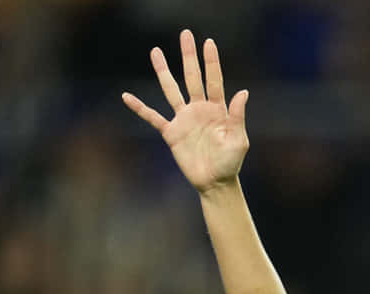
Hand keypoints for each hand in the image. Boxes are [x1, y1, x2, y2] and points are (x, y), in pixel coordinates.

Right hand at [123, 30, 248, 193]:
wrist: (214, 183)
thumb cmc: (230, 163)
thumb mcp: (238, 140)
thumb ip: (237, 116)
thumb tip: (242, 92)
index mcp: (217, 109)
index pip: (214, 80)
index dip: (211, 62)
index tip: (208, 43)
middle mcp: (199, 109)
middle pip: (192, 77)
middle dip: (188, 56)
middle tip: (186, 35)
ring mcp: (184, 119)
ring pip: (171, 90)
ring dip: (163, 71)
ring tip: (155, 52)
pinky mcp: (171, 133)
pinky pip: (152, 117)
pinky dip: (140, 108)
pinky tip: (126, 97)